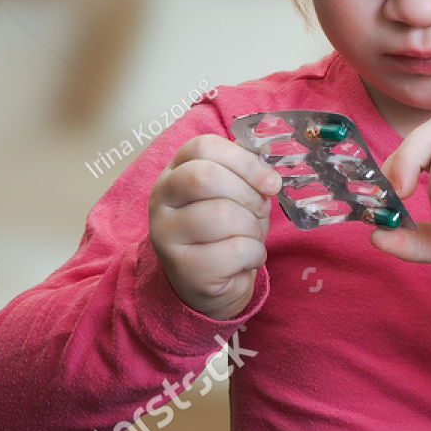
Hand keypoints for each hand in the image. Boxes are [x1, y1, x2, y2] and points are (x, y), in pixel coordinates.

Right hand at [149, 134, 280, 318]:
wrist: (210, 284)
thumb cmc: (225, 232)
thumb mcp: (233, 194)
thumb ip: (244, 173)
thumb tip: (268, 166)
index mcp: (174, 172)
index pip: (203, 147)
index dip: (244, 161)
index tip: (269, 181)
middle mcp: (161, 200)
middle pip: (207, 177)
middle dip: (248, 194)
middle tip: (260, 210)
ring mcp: (167, 235)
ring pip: (223, 214)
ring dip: (253, 227)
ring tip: (250, 237)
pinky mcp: (185, 268)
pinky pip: (235, 249)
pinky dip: (255, 254)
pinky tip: (247, 259)